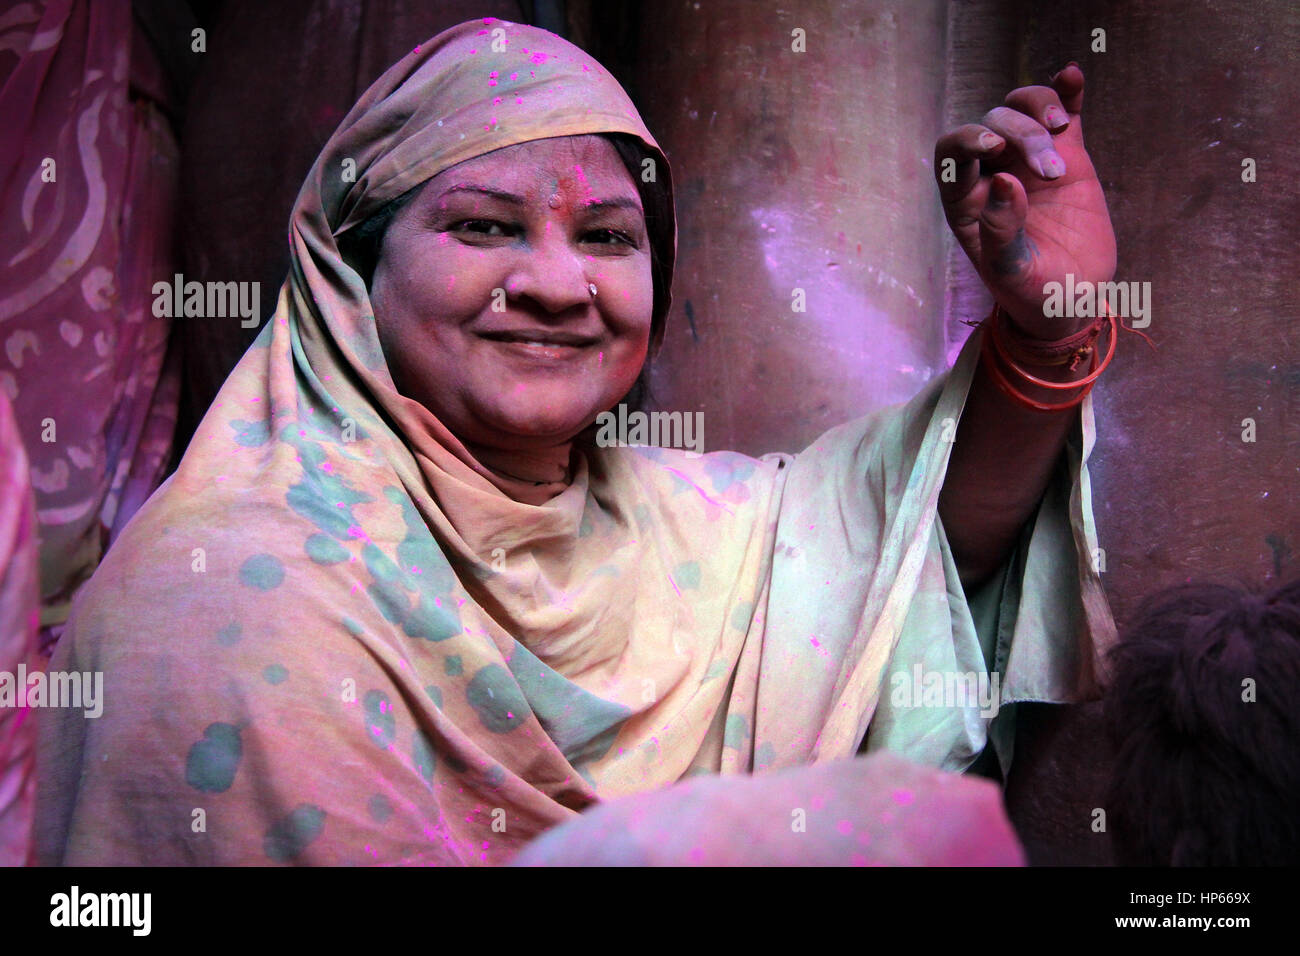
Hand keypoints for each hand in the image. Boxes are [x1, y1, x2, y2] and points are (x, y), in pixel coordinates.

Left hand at [935, 64, 1116, 338]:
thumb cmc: (1032, 291)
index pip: (951, 153)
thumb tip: (1004, 181)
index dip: (966, 139)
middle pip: (992, 125)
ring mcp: (1028, 160)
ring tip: (1061, 129)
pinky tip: (1071, 75)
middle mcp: (992, 174)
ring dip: (1039, 108)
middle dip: (1021, 136)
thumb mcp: (1013, 272)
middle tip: (1052, 174)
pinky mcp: (1067, 154)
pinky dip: (1065, 92)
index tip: (994, 145)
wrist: (1074, 297)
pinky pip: (1062, 113)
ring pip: (1020, 110)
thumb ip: (1002, 232)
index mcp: (966, 202)